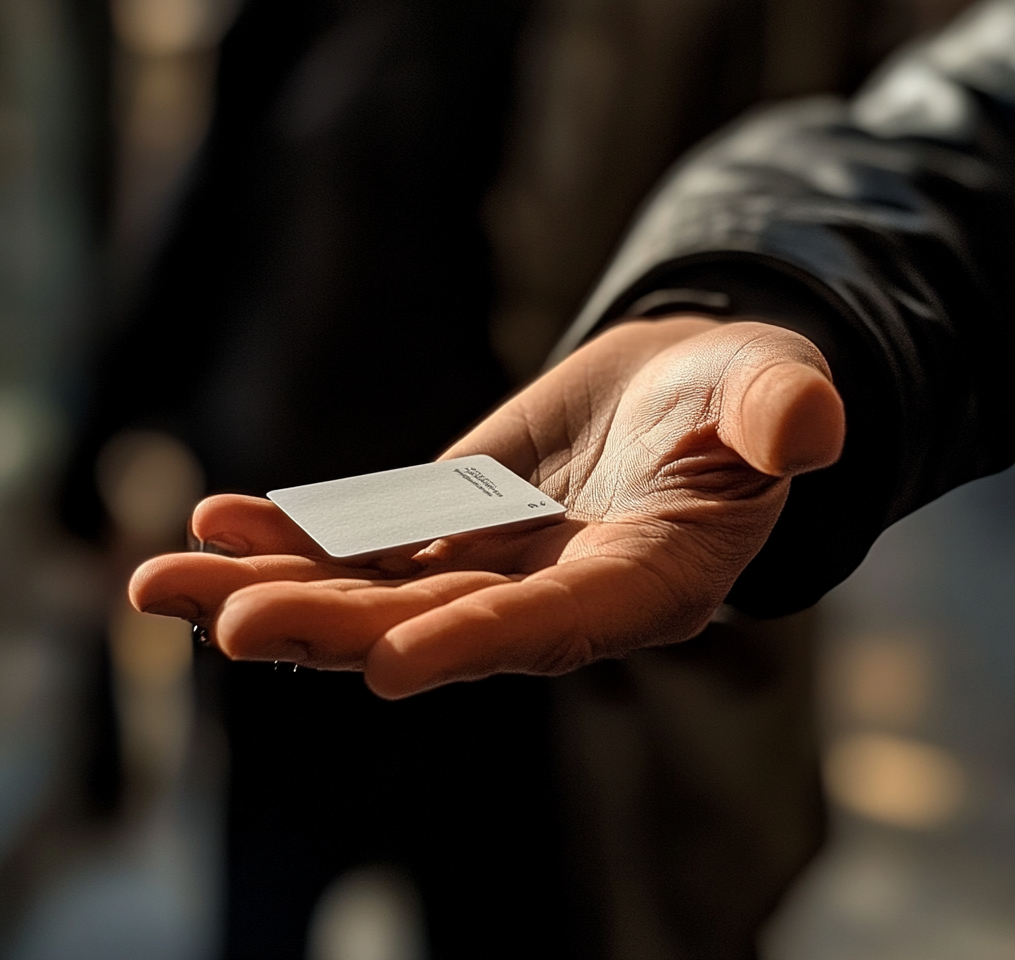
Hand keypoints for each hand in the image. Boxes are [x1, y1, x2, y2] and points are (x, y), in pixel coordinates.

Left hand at [129, 318, 843, 697]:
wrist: (687, 397)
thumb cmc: (742, 402)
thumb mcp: (772, 397)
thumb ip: (782, 415)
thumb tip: (808, 423)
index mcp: (643, 585)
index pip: (559, 625)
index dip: (482, 641)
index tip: (392, 664)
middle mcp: (553, 597)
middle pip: (436, 625)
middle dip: (334, 630)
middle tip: (227, 625)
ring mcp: (491, 565)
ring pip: (374, 594)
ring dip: (273, 592)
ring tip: (160, 583)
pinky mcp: (451, 524)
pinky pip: (364, 541)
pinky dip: (292, 536)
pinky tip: (216, 520)